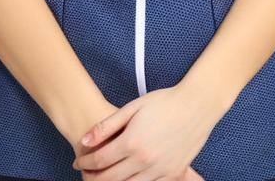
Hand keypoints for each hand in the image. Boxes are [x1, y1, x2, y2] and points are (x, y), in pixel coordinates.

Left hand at [72, 85, 217, 179]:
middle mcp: (144, 161)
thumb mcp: (132, 108)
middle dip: (93, 177)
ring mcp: (159, 170)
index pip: (99, 161)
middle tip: (85, 173)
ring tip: (103, 177)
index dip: (84, 162)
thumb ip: (106, 126)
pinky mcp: (172, 174)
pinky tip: (127, 178)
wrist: (196, 106)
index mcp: (131, 143)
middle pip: (110, 179)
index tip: (78, 160)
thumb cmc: (164, 102)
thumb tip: (85, 140)